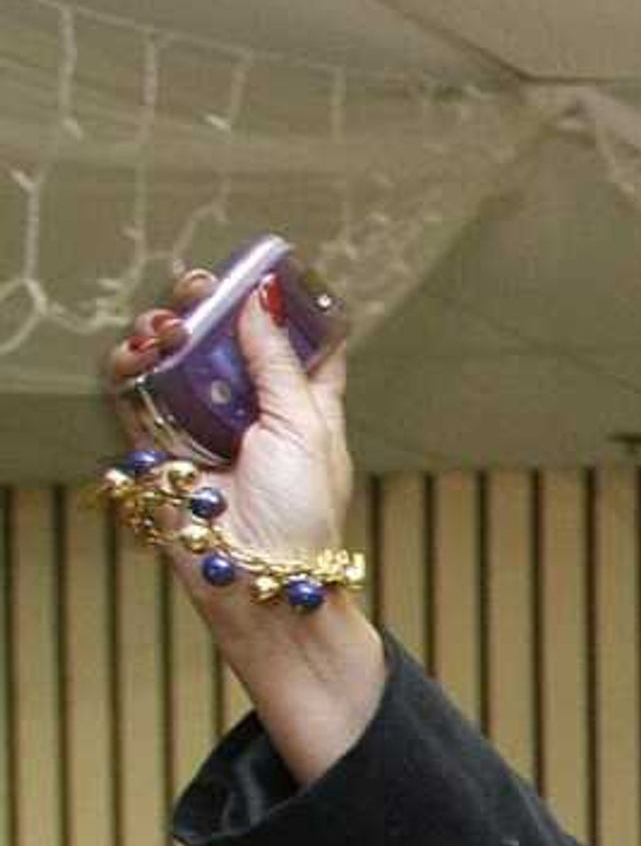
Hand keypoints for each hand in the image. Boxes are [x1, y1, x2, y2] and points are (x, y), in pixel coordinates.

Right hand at [105, 270, 356, 585]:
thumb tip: (261, 299)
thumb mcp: (305, 426)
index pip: (300, 344)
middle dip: (208, 306)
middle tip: (199, 286)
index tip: (271, 272)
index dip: (288, 306)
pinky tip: (139, 353)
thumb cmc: (300, 509)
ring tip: (168, 327)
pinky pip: (135, 393)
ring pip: (174, 359)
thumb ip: (277, 362)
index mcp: (304, 405)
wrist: (258, 574)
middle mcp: (252, 409)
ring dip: (164, 330)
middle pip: (224, 340)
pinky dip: (130, 366)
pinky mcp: (161, 444)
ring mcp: (204, 424)